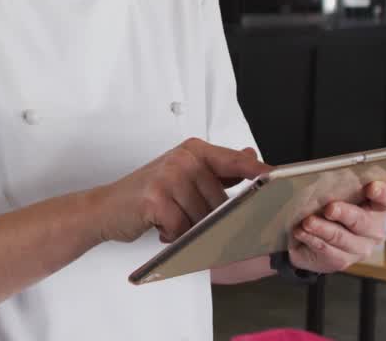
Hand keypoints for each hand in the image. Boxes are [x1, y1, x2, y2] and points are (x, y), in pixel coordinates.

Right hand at [93, 138, 270, 243]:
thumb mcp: (184, 174)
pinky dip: (172, 235)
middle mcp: (182, 159)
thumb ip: (219, 168)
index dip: (258, 173)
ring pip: (202, 218)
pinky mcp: (156, 198)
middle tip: (184, 216)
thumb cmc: (148, 194)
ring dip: (188, 229)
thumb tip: (250, 156)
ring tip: (169, 220)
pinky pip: (182, 228)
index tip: (279, 180)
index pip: (234, 162)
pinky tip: (159, 226)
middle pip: (220, 202)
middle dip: (207, 219)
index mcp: (193, 150)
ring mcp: (168, 177)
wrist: (106, 207)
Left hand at [288, 180, 385, 272]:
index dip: (382, 193)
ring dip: (323, 228)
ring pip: (341, 237)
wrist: (307, 239)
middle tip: (330, 208)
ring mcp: (359, 247)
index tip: (372, 187)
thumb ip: (333, 185)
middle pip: (363, 221)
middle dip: (346, 213)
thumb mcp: (329, 192)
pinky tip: (301, 232)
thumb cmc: (323, 209)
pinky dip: (312, 239)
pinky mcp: (342, 260)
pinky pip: (327, 250)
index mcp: (375, 207)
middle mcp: (372, 229)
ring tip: (308, 222)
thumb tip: (316, 178)